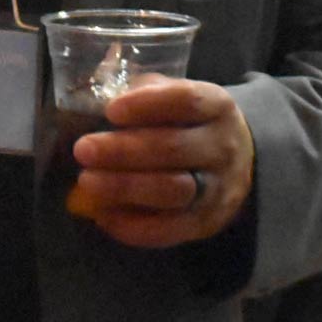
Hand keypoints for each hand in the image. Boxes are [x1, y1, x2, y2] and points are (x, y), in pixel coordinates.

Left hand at [65, 78, 253, 247]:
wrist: (237, 167)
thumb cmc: (191, 125)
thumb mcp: (178, 99)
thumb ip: (145, 92)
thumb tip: (97, 94)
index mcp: (217, 107)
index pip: (187, 101)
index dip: (147, 104)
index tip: (111, 110)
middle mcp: (222, 148)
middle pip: (173, 148)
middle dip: (123, 150)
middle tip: (83, 149)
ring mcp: (217, 189)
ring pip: (172, 191)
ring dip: (125, 187)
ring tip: (87, 181)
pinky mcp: (205, 223)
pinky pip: (169, 230)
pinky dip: (132, 225)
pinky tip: (102, 214)